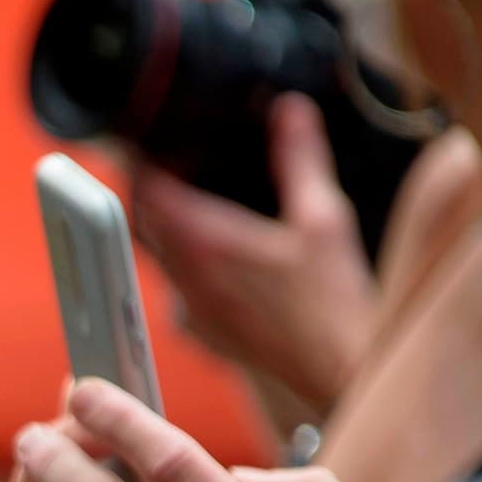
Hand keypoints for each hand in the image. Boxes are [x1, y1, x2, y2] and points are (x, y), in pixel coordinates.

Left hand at [124, 98, 375, 415]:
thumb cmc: (334, 303)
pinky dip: (185, 259)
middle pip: (141, 220)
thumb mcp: (324, 217)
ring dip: (166, 224)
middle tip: (176, 161)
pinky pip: (175, 284)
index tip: (155, 139)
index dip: (143, 159)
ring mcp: (186, 308)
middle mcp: (183, 276)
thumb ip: (299, 158)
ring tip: (198, 197)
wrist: (340, 372)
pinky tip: (222, 250)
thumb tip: (290, 109)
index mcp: (203, 242)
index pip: (143, 189)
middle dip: (152, 188)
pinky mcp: (200, 328)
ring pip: (155, 254)